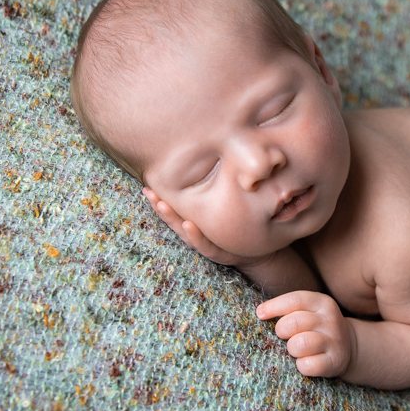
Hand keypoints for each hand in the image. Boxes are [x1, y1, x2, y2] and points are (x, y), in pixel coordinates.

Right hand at [143, 187, 267, 267]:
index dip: (160, 198)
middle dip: (161, 206)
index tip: (147, 186)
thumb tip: (218, 156)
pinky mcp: (222, 254)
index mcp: (198, 219)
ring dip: (173, 219)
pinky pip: (207, 246)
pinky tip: (188, 225)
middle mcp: (199, 232)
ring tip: (163, 205)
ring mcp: (208, 243)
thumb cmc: (244, 225)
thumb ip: (222, 189)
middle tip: (149, 192)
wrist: (262, 254)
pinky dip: (196, 236)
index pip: (176, 207)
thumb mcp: (232, 205)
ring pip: (185, 232)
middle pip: (175, 219)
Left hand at [256, 291, 352, 378]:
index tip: (260, 314)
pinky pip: (307, 365)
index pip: (294, 300)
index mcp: (322, 303)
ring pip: (299, 344)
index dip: (273, 307)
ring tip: (296, 349)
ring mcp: (334, 341)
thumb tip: (260, 312)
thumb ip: (290, 309)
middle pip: (293, 323)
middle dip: (281, 330)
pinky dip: (301, 366)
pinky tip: (304, 362)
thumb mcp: (310, 311)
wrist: (349, 347)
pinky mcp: (334, 362)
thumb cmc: (317, 328)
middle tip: (284, 336)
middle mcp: (330, 319)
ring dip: (291, 349)